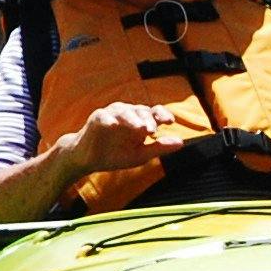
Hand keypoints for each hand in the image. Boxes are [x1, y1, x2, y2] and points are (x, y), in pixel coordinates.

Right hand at [60, 99, 178, 176]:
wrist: (89, 160)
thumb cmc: (115, 155)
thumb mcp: (140, 154)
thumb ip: (159, 147)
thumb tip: (182, 142)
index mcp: (140, 121)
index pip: (154, 112)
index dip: (163, 114)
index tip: (170, 121)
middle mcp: (127, 115)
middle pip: (140, 110)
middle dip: (147, 119)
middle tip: (151, 130)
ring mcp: (111, 114)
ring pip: (123, 110)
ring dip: (131, 117)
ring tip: (139, 127)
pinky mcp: (96, 118)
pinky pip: (102, 115)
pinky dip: (108, 119)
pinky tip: (113, 125)